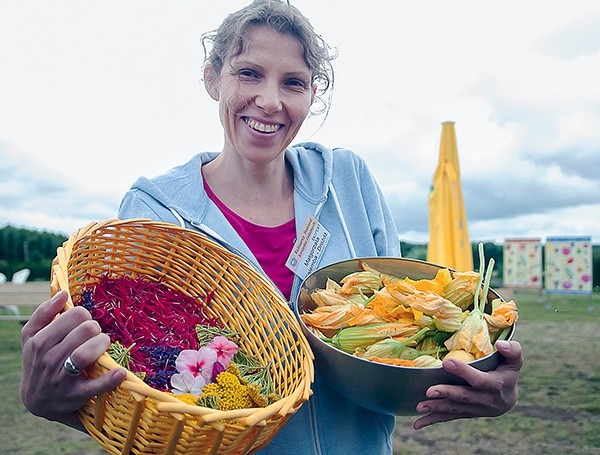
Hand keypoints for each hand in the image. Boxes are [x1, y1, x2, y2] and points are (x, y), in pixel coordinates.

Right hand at [20, 290, 126, 429]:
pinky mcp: (75, 395)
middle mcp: (48, 358)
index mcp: (39, 340)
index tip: (84, 323)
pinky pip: (94, 386)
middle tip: (95, 334)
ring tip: (103, 344)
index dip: (85, 316)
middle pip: (84, 331)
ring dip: (101, 344)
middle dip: (96, 329)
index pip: (73, 316)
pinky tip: (120, 372)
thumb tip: (62, 293)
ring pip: (85, 354)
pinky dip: (110, 379)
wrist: (36, 400)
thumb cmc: (38, 360)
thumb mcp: (32, 337)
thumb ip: (44, 313)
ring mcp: (61, 378)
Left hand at [413, 339, 522, 429]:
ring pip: (454, 409)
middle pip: (464, 397)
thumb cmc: (508, 372)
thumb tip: (501, 344)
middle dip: (446, 393)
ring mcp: (475, 409)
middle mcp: (486, 400)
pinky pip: (449, 417)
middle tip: (429, 391)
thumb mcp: (514, 360)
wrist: (508, 398)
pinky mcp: (465, 413)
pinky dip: (433, 420)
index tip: (446, 362)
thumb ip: (512, 350)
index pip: (479, 379)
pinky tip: (418, 423)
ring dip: (436, 408)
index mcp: (496, 385)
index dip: (463, 371)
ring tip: (420, 406)